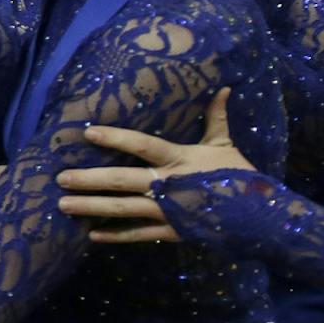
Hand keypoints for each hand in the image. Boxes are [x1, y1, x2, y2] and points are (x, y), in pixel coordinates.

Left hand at [55, 89, 251, 242]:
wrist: (262, 218)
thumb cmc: (239, 177)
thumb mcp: (225, 145)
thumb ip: (215, 118)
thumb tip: (222, 87)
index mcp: (180, 159)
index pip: (143, 145)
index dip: (116, 137)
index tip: (89, 132)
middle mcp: (169, 184)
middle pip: (123, 180)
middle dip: (90, 179)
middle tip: (60, 178)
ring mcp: (169, 211)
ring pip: (124, 208)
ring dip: (92, 207)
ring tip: (64, 205)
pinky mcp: (172, 231)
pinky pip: (139, 234)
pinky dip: (116, 235)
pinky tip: (92, 235)